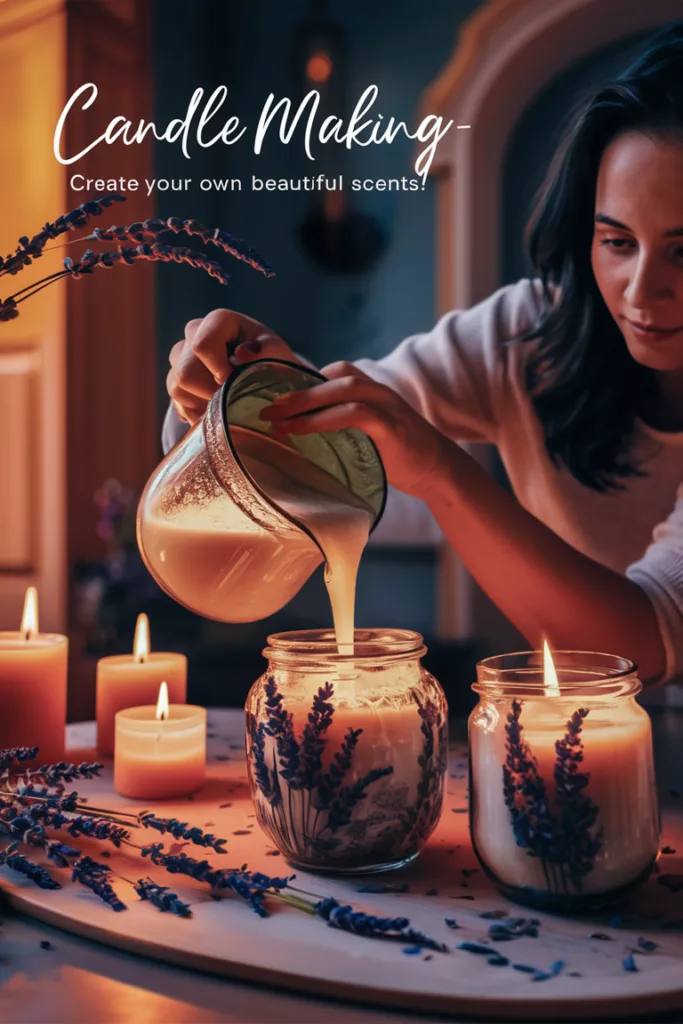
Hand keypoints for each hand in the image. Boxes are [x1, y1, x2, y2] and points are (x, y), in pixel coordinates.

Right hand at [166, 309, 299, 423]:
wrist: (267, 375)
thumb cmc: (272, 360)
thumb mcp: (277, 353)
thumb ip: (267, 350)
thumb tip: (242, 353)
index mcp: (219, 321)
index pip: (202, 344)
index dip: (216, 368)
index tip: (233, 380)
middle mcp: (194, 333)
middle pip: (186, 371)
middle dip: (210, 391)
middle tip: (232, 399)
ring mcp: (181, 356)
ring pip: (177, 387)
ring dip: (202, 402)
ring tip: (226, 404)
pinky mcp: (176, 378)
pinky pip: (176, 400)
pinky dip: (195, 411)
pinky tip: (214, 410)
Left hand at [259, 362, 454, 497]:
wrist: (437, 469)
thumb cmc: (395, 455)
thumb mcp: (363, 434)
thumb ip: (338, 427)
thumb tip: (295, 434)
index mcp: (367, 389)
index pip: (326, 373)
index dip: (297, 382)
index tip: (269, 400)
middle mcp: (375, 389)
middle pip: (328, 377)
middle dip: (293, 392)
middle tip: (264, 409)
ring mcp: (384, 404)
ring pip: (339, 390)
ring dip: (304, 404)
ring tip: (277, 420)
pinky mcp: (390, 425)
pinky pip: (354, 413)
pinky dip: (325, 419)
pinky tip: (303, 431)